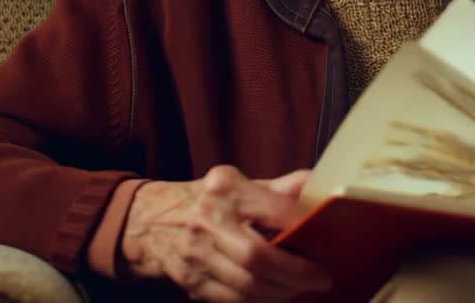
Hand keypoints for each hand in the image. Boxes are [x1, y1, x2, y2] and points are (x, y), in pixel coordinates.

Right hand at [121, 165, 331, 300]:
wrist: (150, 219)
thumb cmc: (207, 200)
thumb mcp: (240, 183)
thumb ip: (280, 187)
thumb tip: (319, 186)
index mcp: (226, 188)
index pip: (275, 212)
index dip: (303, 231)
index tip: (324, 245)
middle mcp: (207, 218)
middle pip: (258, 257)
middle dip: (296, 273)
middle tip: (320, 278)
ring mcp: (195, 252)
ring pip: (246, 285)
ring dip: (280, 292)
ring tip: (300, 288)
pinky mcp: (189, 280)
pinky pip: (232, 300)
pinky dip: (258, 302)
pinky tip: (274, 295)